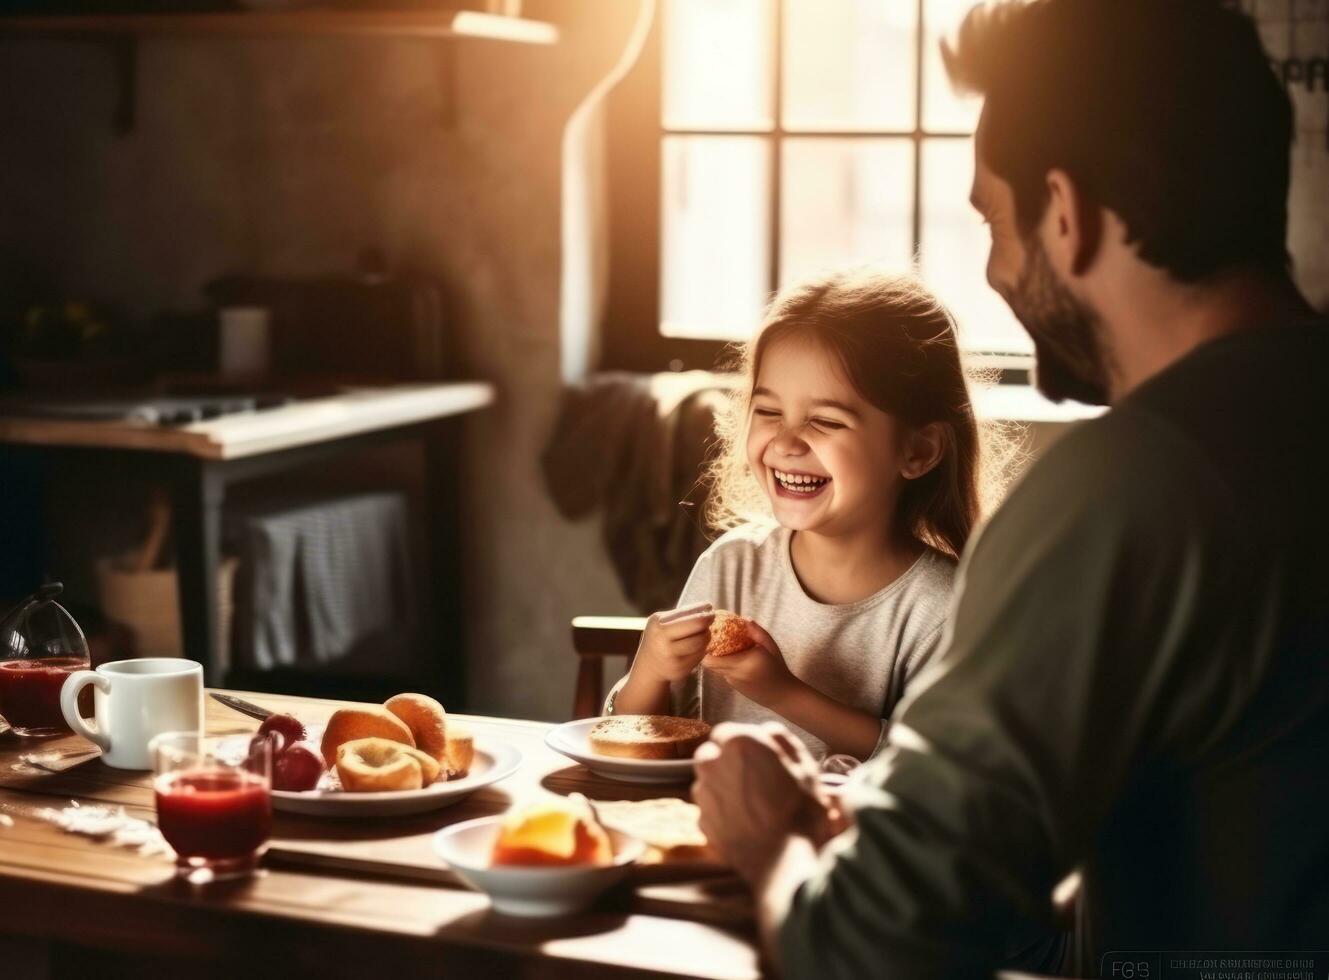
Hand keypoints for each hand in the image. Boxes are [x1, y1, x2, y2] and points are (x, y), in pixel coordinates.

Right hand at [633, 602, 714, 683]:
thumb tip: (707, 607)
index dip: (703, 611)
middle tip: (711, 619)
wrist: (648, 667)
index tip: (710, 608)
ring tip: (703, 633)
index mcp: (658, 625)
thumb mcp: (661, 622)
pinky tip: (697, 647)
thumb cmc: (658, 638)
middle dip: (707, 622)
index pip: (688, 614)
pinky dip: (702, 650)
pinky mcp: (680, 670)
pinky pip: (699, 656)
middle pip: (698, 627)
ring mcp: (671, 658)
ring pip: (701, 642)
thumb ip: (681, 615)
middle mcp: (663, 641)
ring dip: (706, 636)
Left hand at [691, 721, 835, 884]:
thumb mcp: (805, 767)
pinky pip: (709, 808)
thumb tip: (768, 732)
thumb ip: (782, 740)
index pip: (729, 731)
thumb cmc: (799, 813)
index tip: (758, 757)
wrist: (784, 862)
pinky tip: (745, 822)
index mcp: (739, 744)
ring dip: (724, 786)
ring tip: (753, 804)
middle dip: (728, 763)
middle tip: (756, 780)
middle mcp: (713, 764)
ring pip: (708, 781)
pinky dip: (722, 812)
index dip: (745, 745)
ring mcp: (704, 795)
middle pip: (712, 755)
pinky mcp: (702, 822)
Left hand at [702, 620, 796, 708]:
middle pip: (709, 663)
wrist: (782, 695)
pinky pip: (724, 673)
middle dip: (708, 652)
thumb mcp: (770, 646)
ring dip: (718, 658)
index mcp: (744, 662)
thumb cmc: (778, 668)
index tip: (710, 636)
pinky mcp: (734, 687)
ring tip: (727, 648)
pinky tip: (736, 660)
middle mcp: (735, 673)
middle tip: (713, 640)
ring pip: (715, 668)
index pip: (711, 659)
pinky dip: (726, 665)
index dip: (706, 648)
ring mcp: (733, 682)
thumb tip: (744, 619)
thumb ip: (757, 632)